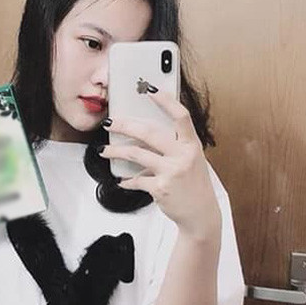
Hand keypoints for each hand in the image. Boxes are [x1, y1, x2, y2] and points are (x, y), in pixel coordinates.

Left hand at [99, 91, 220, 239]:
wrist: (200, 215)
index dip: (166, 101)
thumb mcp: (192, 161)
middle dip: (125, 125)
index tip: (150, 89)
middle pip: (149, 132)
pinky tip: (121, 180)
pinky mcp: (160, 188)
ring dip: (117, 151)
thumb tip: (145, 135)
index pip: (181, 116)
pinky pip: (137, 180)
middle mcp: (182, 156)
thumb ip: (175, 147)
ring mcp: (171, 172)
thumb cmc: (194, 186)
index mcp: (192, 145)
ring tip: (105, 150)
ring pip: (136, 154)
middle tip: (110, 122)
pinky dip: (127, 181)